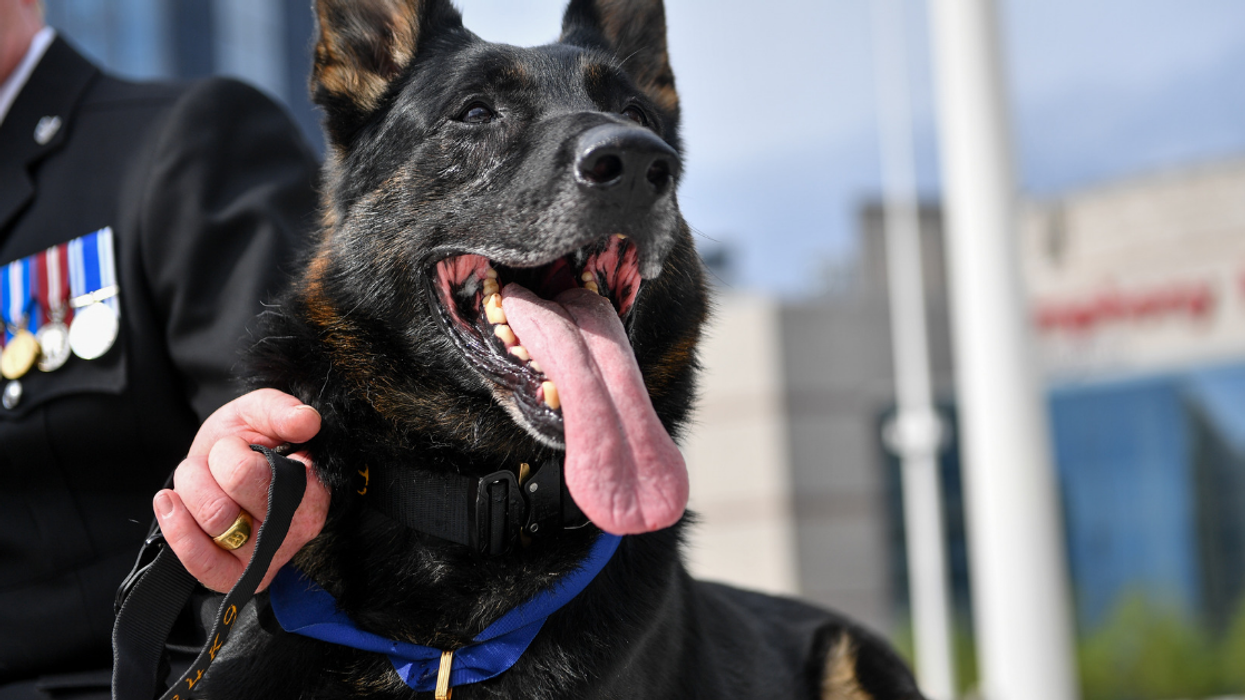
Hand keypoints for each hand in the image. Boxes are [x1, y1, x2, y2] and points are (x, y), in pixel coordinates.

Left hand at [153, 388, 330, 592]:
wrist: (220, 470)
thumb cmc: (246, 442)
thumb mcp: (260, 413)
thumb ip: (281, 410)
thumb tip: (306, 420)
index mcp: (311, 488)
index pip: (254, 474)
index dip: (232, 452)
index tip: (241, 447)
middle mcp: (296, 527)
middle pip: (227, 500)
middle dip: (209, 467)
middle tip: (219, 461)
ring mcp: (267, 557)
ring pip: (213, 521)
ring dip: (192, 490)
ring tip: (200, 481)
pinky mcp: (237, 577)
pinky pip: (200, 562)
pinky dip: (178, 528)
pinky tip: (171, 504)